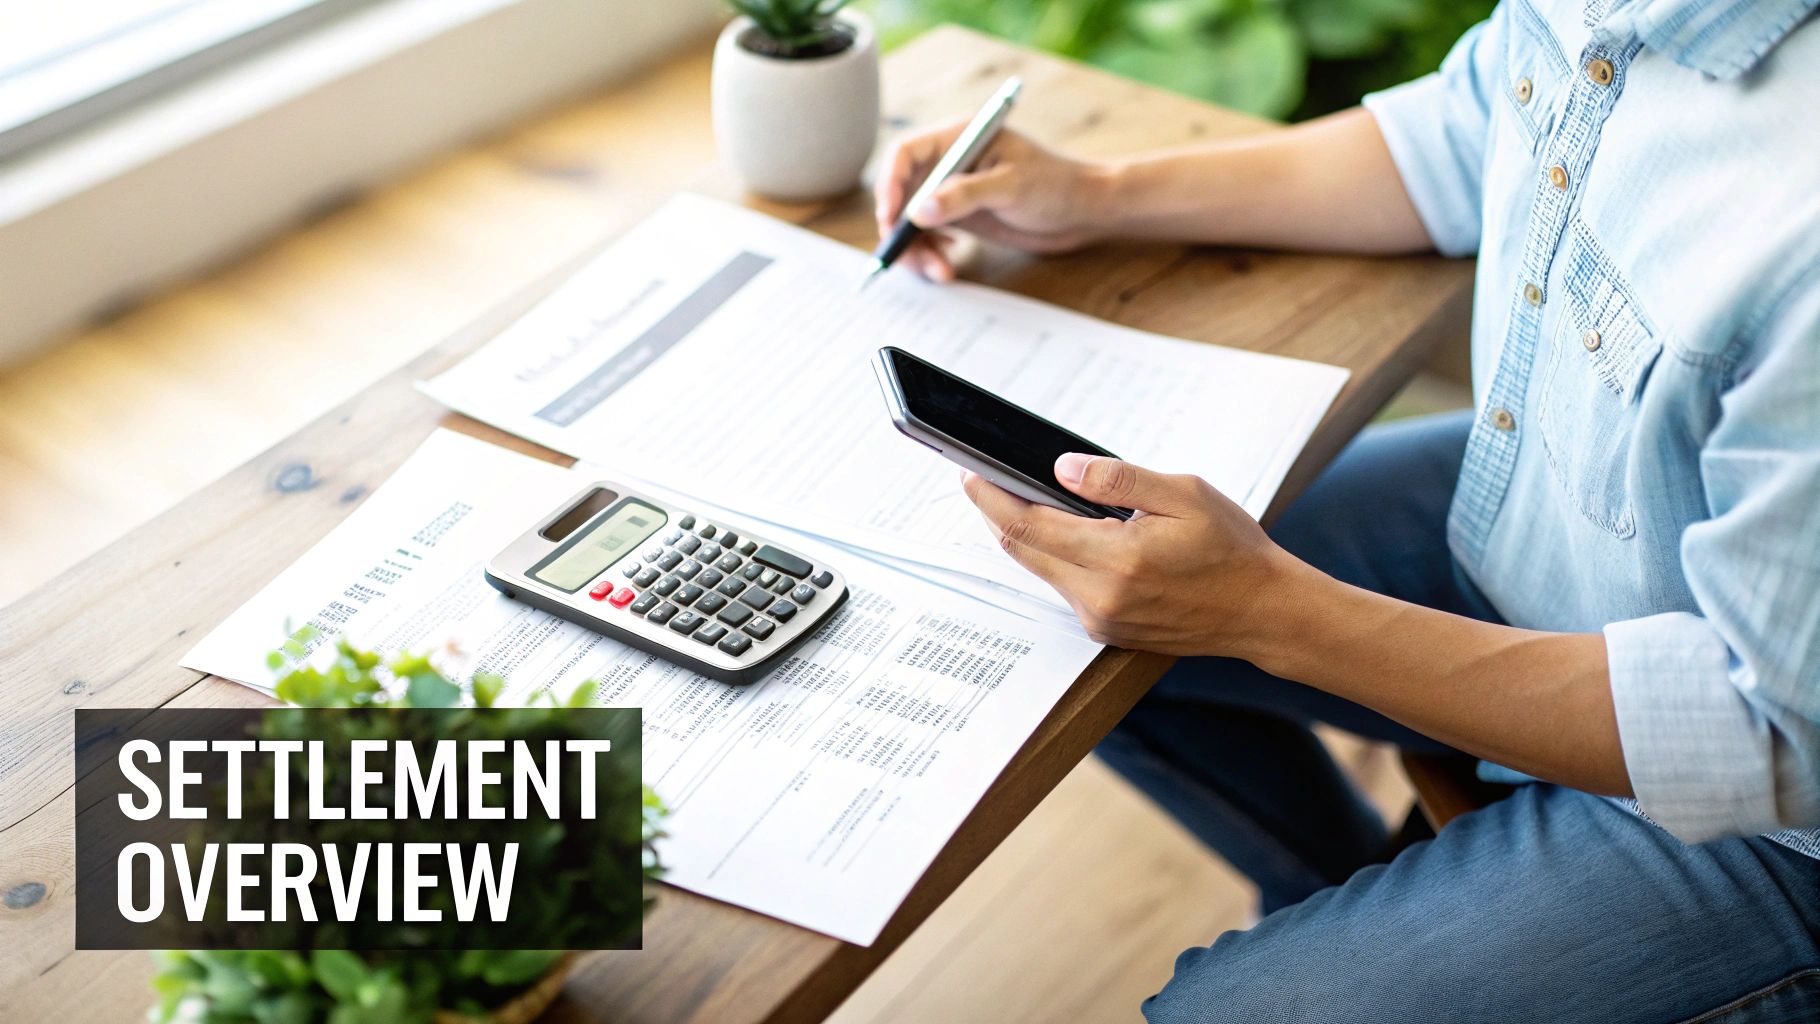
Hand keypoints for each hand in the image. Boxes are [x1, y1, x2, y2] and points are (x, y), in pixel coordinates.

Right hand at [873, 123, 1112, 281]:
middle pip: (902, 192)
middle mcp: (949, 162)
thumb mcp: (1010, 186)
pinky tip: (946, 264)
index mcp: (958, 138)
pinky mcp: (961, 216)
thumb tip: (917, 211)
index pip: (905, 154)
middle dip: (901, 228)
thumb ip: (964, 195)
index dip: (890, 185)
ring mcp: (953, 190)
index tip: (893, 218)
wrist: (1084, 210)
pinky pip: (929, 236)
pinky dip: (930, 254)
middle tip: (907, 257)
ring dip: (917, 249)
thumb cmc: (1056, 184)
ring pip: (912, 220)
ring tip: (940, 272)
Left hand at [961, 453, 1304, 654]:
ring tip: (1019, 496)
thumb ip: (1117, 480)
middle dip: (997, 513)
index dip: (990, 498)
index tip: (969, 472)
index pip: (1028, 527)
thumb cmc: (1232, 549)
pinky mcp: (1105, 630)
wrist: (1263, 611)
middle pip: (1022, 551)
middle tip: (983, 477)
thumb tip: (1061, 470)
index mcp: (1117, 561)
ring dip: (1026, 534)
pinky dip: (1053, 555)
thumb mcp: (1183, 494)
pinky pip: (1063, 586)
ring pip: (1041, 569)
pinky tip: (1061, 530)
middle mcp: (1099, 598)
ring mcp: (1100, 619)